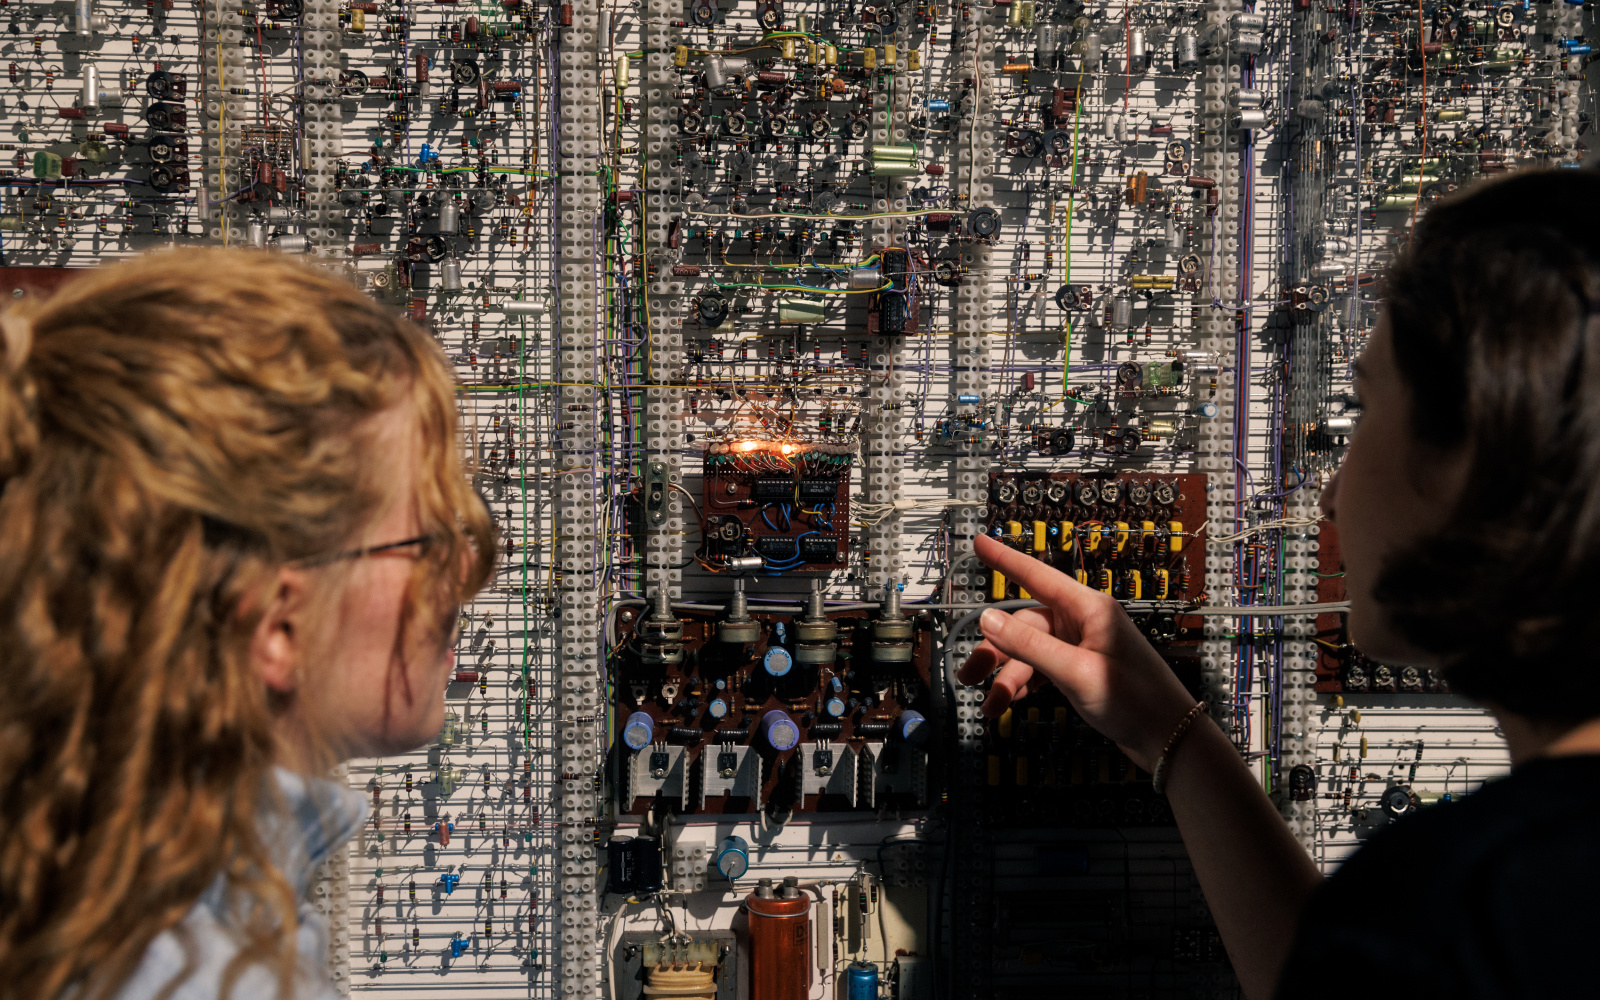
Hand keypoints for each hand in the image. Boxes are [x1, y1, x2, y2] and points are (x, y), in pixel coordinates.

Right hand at [956, 532, 1198, 770]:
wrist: (1167, 739)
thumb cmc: (1134, 699)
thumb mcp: (1076, 672)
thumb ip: (1029, 646)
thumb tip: (987, 617)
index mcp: (1088, 609)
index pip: (1038, 576)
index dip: (1006, 560)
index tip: (980, 543)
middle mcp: (1083, 623)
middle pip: (1025, 626)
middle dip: (996, 651)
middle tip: (969, 676)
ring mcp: (1081, 647)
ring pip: (1029, 653)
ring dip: (1008, 677)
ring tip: (992, 705)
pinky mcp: (1080, 670)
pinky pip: (1041, 669)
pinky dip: (1023, 685)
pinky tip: (1009, 703)